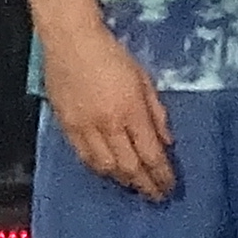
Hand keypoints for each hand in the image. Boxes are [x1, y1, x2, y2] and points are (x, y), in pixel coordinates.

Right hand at [40, 17, 172, 201]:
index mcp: (131, 111)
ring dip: (123, 181)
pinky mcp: (66, 127)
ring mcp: (84, 128)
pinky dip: (99, 170)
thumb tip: (167, 142)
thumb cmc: (112, 55)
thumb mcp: (144, 79)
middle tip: (156, 195)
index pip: (151, 154)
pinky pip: (84, 158)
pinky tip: (108, 171)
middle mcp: (108, 125)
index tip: (170, 186)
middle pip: (129, 167)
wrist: (70, 41)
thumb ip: (156, 112)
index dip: (162, 175)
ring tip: (134, 185)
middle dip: (145, 185)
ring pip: (106, 168)